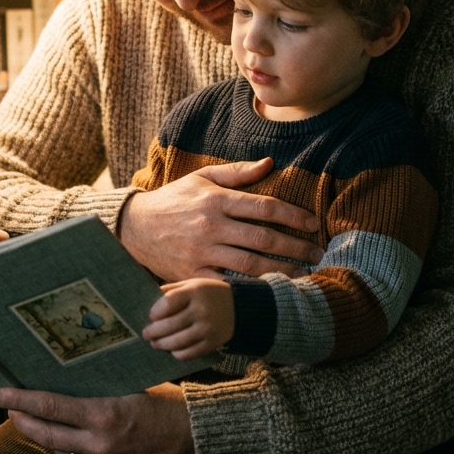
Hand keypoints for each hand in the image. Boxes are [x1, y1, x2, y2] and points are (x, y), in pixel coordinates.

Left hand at [0, 382, 193, 453]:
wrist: (201, 440)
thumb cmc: (171, 403)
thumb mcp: (134, 388)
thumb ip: (102, 391)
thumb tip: (72, 380)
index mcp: (104, 415)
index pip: (50, 407)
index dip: (20, 400)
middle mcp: (100, 445)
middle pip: (46, 436)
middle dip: (22, 421)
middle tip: (7, 408)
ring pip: (62, 453)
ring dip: (46, 438)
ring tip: (34, 423)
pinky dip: (73, 451)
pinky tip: (69, 440)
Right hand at [118, 158, 320, 280]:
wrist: (134, 227)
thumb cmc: (172, 200)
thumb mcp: (201, 178)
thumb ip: (236, 172)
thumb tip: (269, 163)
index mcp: (217, 199)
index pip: (264, 206)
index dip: (293, 215)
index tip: (313, 223)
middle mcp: (211, 225)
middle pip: (264, 237)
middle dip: (296, 246)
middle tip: (319, 253)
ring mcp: (202, 252)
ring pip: (251, 264)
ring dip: (282, 270)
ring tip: (305, 274)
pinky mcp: (193, 274)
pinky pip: (229, 283)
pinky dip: (253, 288)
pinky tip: (272, 290)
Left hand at [143, 279, 234, 359]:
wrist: (240, 306)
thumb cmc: (208, 293)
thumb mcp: (192, 284)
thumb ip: (171, 291)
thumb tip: (147, 301)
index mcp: (195, 291)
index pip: (167, 303)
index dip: (155, 312)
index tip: (151, 316)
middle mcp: (202, 310)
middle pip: (169, 325)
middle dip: (153, 332)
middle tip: (146, 334)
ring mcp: (208, 329)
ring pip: (177, 342)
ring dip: (162, 344)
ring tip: (155, 343)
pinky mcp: (212, 343)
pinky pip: (189, 353)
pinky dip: (177, 353)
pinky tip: (172, 350)